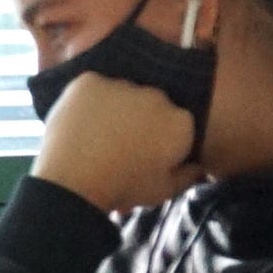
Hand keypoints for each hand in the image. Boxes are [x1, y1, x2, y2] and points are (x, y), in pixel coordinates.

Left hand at [34, 68, 200, 215]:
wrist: (74, 180)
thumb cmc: (123, 188)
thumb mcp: (164, 190)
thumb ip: (187, 175)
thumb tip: (198, 166)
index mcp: (181, 122)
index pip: (176, 122)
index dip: (160, 138)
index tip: (145, 153)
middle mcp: (157, 97)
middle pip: (150, 104)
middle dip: (140, 119)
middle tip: (118, 143)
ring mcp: (123, 85)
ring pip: (122, 93)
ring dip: (115, 107)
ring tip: (96, 134)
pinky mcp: (90, 81)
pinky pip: (92, 86)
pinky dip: (87, 99)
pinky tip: (80, 121)